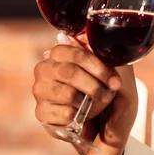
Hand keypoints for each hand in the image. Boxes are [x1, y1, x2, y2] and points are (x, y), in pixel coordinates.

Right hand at [32, 33, 137, 149]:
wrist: (87, 118)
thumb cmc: (92, 88)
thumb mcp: (98, 69)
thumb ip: (94, 52)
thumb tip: (86, 35)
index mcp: (57, 53)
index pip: (76, 54)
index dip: (98, 68)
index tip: (114, 81)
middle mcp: (43, 69)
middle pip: (70, 72)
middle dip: (94, 85)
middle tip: (107, 94)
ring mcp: (39, 90)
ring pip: (68, 94)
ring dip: (88, 102)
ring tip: (95, 105)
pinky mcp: (41, 112)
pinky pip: (65, 113)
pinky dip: (79, 116)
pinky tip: (80, 115)